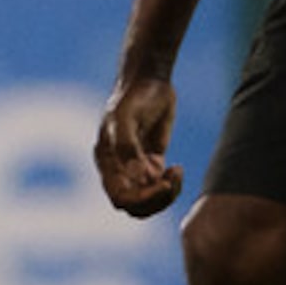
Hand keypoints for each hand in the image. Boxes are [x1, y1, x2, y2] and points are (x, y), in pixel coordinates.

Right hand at [96, 77, 184, 217]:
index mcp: (107, 161)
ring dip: (165, 195)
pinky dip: (171, 185)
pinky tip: (177, 168)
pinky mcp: (152, 162)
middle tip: (171, 181)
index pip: (120, 197)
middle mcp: (119, 168)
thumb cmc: (135, 95)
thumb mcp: (128, 117)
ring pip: (148, 200)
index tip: (161, 184)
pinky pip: (159, 187)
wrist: (150, 79)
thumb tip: (140, 178)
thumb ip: (128, 147)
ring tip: (176, 174)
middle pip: (134, 205)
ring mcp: (136, 167)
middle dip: (155, 200)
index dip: (141, 199)